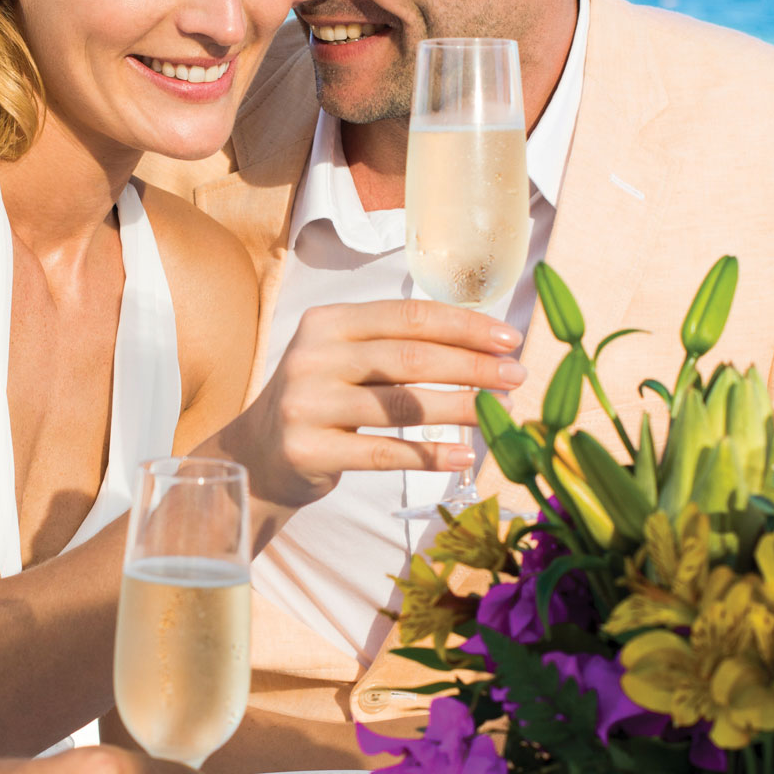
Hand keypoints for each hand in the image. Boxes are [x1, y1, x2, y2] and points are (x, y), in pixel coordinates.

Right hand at [207, 299, 525, 516]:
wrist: (257, 456)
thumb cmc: (320, 402)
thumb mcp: (344, 360)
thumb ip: (395, 346)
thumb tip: (482, 346)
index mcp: (327, 323)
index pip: (408, 316)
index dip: (464, 326)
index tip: (508, 339)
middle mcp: (313, 357)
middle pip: (409, 357)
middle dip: (472, 366)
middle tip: (515, 377)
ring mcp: (307, 404)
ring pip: (401, 404)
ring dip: (461, 408)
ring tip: (500, 414)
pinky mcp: (309, 449)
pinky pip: (383, 452)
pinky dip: (429, 454)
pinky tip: (464, 456)